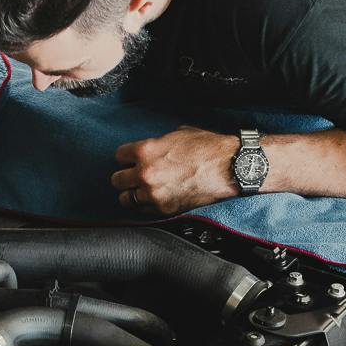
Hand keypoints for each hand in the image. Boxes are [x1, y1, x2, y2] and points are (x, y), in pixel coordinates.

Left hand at [109, 126, 243, 214]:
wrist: (228, 168)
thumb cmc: (207, 149)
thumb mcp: (178, 135)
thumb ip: (158, 144)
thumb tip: (151, 149)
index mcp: (146, 150)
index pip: (119, 156)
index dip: (126, 157)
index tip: (130, 160)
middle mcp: (145, 173)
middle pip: (117, 180)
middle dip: (125, 177)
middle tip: (133, 176)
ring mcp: (153, 194)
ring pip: (125, 199)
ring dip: (132, 194)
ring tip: (140, 191)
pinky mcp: (164, 209)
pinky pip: (142, 211)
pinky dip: (145, 206)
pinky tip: (153, 199)